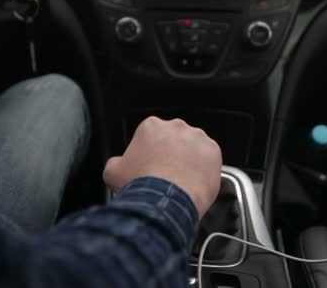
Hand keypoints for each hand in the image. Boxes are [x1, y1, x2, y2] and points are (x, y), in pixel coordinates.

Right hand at [103, 117, 221, 217]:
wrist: (166, 200)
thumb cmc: (142, 184)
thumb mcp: (112, 172)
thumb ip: (115, 162)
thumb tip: (117, 165)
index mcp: (151, 126)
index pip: (150, 135)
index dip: (149, 152)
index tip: (149, 165)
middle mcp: (176, 127)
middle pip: (173, 139)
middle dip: (171, 153)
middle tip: (166, 173)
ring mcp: (197, 138)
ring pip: (193, 147)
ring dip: (188, 159)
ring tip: (181, 180)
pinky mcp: (213, 151)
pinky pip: (209, 158)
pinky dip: (204, 168)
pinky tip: (194, 182)